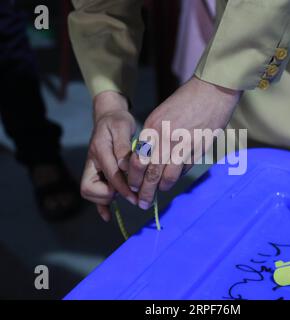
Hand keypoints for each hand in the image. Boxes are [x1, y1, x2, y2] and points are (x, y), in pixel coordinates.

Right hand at [80, 91, 137, 221]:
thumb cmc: (117, 121)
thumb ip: (123, 147)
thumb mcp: (122, 127)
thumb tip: (125, 166)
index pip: (109, 174)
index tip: (135, 195)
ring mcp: (92, 169)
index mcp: (99, 150)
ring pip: (90, 193)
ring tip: (125, 193)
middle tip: (129, 193)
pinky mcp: (96, 174)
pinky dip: (100, 205)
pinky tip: (108, 216)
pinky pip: (94, 193)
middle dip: (110, 195)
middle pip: (90, 189)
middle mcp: (92, 162)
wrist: (109, 117)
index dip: (122, 187)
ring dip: (107, 198)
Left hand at [126, 76, 240, 209]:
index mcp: (153, 128)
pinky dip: (179, 176)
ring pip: (168, 176)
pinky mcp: (200, 149)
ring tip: (159, 193)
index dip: (133, 177)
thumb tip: (147, 159)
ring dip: (162, 188)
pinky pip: (186, 169)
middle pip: (151, 173)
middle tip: (142, 203)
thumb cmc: (185, 100)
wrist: (213, 90)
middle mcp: (166, 138)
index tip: (133, 186)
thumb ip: (153, 136)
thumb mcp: (161, 114)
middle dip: (145, 192)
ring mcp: (184, 144)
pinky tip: (175, 179)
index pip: (137, 160)